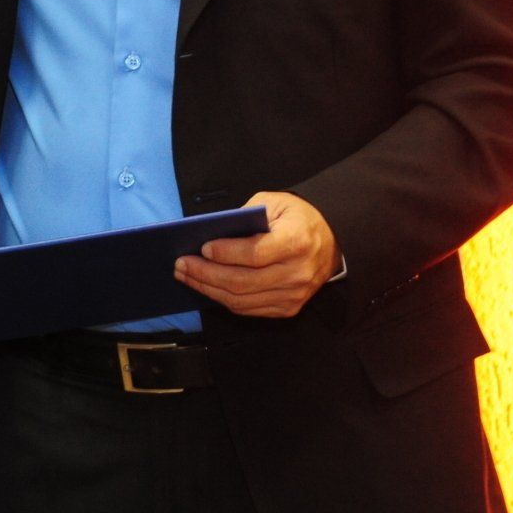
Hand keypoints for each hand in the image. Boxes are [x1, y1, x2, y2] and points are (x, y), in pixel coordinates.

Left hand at [174, 191, 338, 317]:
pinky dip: (224, 299)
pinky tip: (206, 287)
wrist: (332, 240)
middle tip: (181, 264)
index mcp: (296, 241)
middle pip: (243, 281)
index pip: (255, 254)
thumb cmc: (296, 218)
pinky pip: (250, 309)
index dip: (226, 253)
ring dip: (208, 289)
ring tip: (186, 276)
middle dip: (206, 274)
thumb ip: (245, 216)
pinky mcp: (289, 308)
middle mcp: (297, 272)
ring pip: (242, 300)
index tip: (203, 247)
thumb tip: (210, 234)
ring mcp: (294, 295)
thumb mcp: (274, 202)